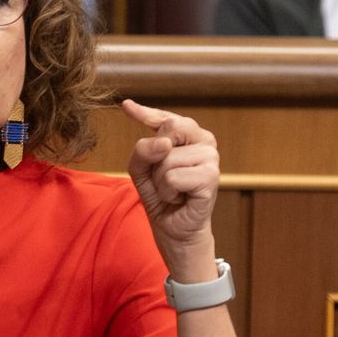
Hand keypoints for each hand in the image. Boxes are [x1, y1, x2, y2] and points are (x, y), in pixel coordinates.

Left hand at [123, 99, 220, 277]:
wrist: (174, 230)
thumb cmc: (161, 197)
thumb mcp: (141, 170)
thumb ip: (142, 151)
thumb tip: (163, 143)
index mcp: (190, 135)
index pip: (166, 118)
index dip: (145, 112)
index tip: (126, 106)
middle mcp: (205, 141)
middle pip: (166, 131)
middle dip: (154, 160)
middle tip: (164, 179)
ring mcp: (211, 157)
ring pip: (167, 158)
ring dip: (161, 181)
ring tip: (173, 191)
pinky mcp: (211, 176)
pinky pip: (172, 177)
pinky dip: (168, 192)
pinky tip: (179, 198)